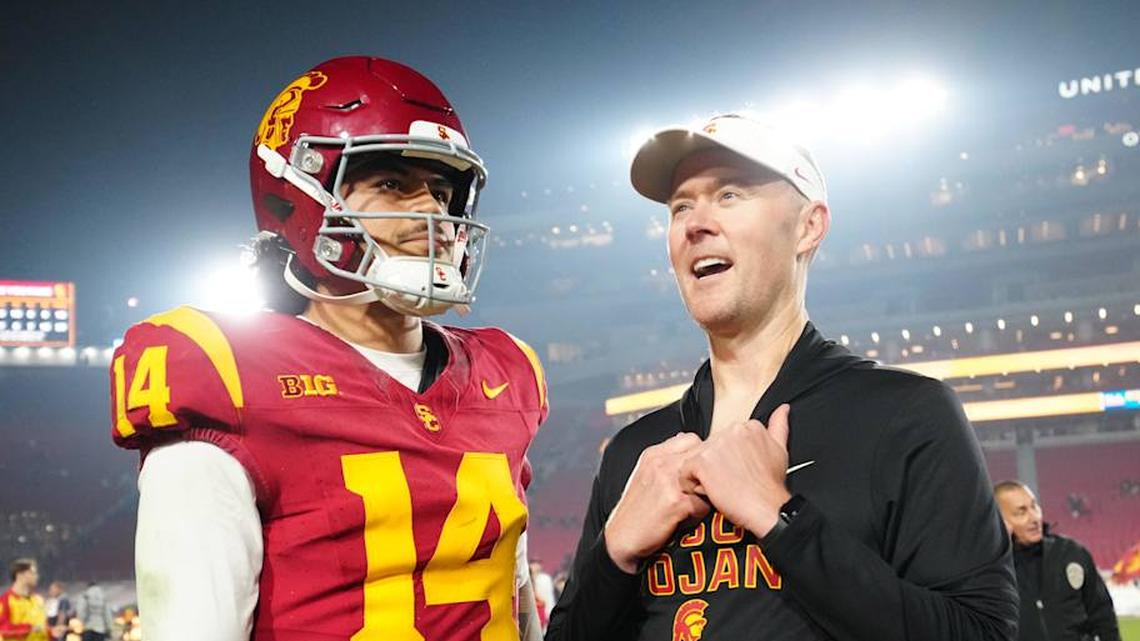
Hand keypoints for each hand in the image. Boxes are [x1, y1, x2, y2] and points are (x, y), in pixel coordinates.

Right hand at [604, 433, 710, 572]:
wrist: (620, 539)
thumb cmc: (636, 511)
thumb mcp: (646, 476)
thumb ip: (668, 461)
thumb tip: (692, 450)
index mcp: (653, 453)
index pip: (692, 440)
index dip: (698, 459)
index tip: (692, 476)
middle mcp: (660, 461)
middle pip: (704, 459)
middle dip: (704, 477)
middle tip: (692, 495)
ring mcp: (668, 479)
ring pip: (707, 481)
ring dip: (703, 496)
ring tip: (685, 509)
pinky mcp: (675, 501)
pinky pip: (704, 504)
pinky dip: (697, 515)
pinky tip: (680, 521)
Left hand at [682, 404, 792, 537]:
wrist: (767, 508)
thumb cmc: (770, 486)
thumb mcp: (779, 450)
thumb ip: (779, 425)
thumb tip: (783, 409)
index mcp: (747, 426)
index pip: (723, 440)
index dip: (727, 460)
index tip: (738, 471)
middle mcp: (731, 430)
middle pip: (708, 449)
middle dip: (714, 467)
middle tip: (731, 482)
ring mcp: (715, 444)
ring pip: (695, 460)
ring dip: (703, 476)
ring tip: (722, 488)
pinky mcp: (702, 461)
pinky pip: (685, 473)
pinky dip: (692, 486)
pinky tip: (711, 492)